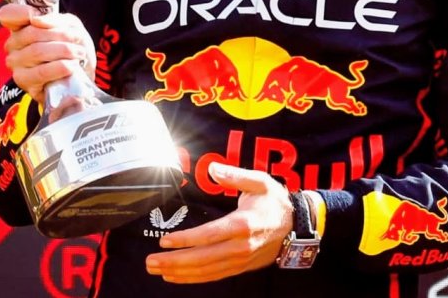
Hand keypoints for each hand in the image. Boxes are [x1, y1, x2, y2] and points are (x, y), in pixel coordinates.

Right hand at [0, 3, 96, 102]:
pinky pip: (41, 72)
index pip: (8, 14)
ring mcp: (15, 64)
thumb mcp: (70, 26)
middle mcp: (13, 44)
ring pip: (37, 51)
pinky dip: (60, 67)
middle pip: (32, 33)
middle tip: (77, 39)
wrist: (80, 75)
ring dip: (64, 51)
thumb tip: (36, 20)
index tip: (37, 16)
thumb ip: (54, 19)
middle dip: (61, 35)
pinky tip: (72, 66)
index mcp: (21, 26)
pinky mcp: (23, 82)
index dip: (22, 12)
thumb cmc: (72, 48)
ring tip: (79, 53)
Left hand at [145, 163, 292, 282]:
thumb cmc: (275, 201)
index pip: (208, 235)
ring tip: (157, 269)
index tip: (164, 240)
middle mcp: (240, 246)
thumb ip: (235, 174)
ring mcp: (240, 259)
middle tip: (150, 261)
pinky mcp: (240, 267)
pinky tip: (177, 277)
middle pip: (203, 258)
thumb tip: (213, 168)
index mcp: (242, 224)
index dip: (185, 240)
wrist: (297, 225)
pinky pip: (214, 276)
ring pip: (206, 271)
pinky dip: (194, 278)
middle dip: (174, 261)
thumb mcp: (260, 181)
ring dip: (180, 272)